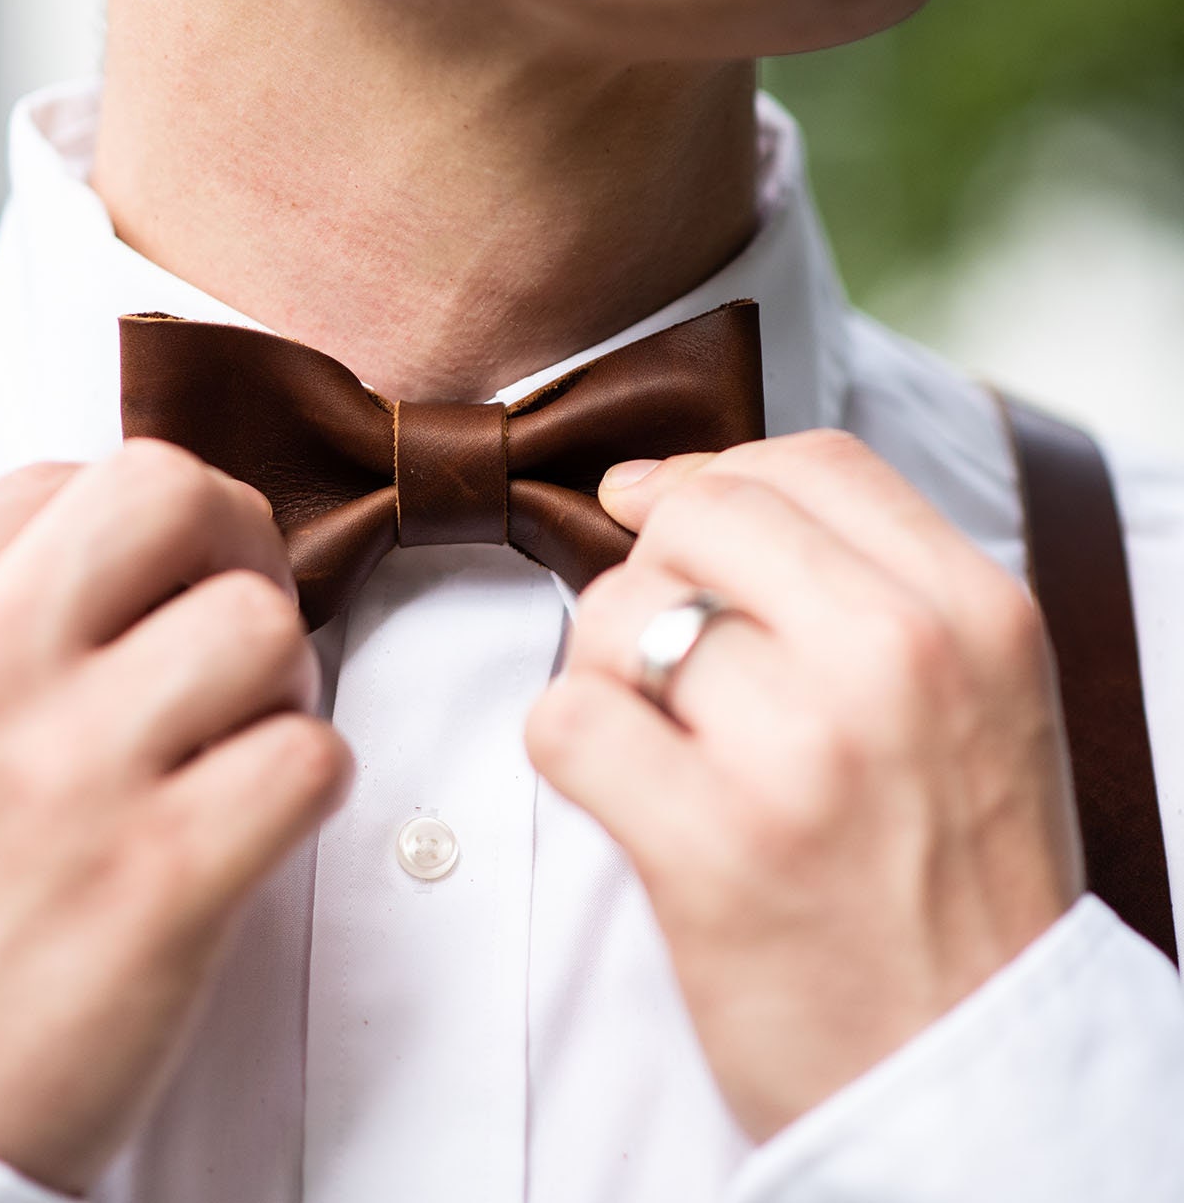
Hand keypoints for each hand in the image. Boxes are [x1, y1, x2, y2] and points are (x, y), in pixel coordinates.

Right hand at [0, 440, 352, 1193]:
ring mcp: (67, 778)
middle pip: (176, 493)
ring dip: (284, 680)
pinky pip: (312, 755)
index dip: (153, 528)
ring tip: (238, 740)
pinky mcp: (159, 884)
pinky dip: (312, 780)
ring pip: (265, 623)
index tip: (161, 594)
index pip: (75, 473)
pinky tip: (257, 820)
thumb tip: (122, 528)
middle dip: (241, 543)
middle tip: (233, 625)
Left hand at [524, 430, 1083, 1141]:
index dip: (711, 477)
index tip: (665, 522)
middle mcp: (897, 661)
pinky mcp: (713, 847)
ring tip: (667, 745)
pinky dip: (571, 748)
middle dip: (657, 575)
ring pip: (617, 614)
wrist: (977, 1079)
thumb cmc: (952, 875)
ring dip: (609, 672)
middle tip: (674, 663)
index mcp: (972, 613)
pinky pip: (567, 718)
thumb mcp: (969, 698)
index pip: (807, 463)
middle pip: (698, 517)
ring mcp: (804, 753)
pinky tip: (627, 794)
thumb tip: (655, 484)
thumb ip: (847, 576)